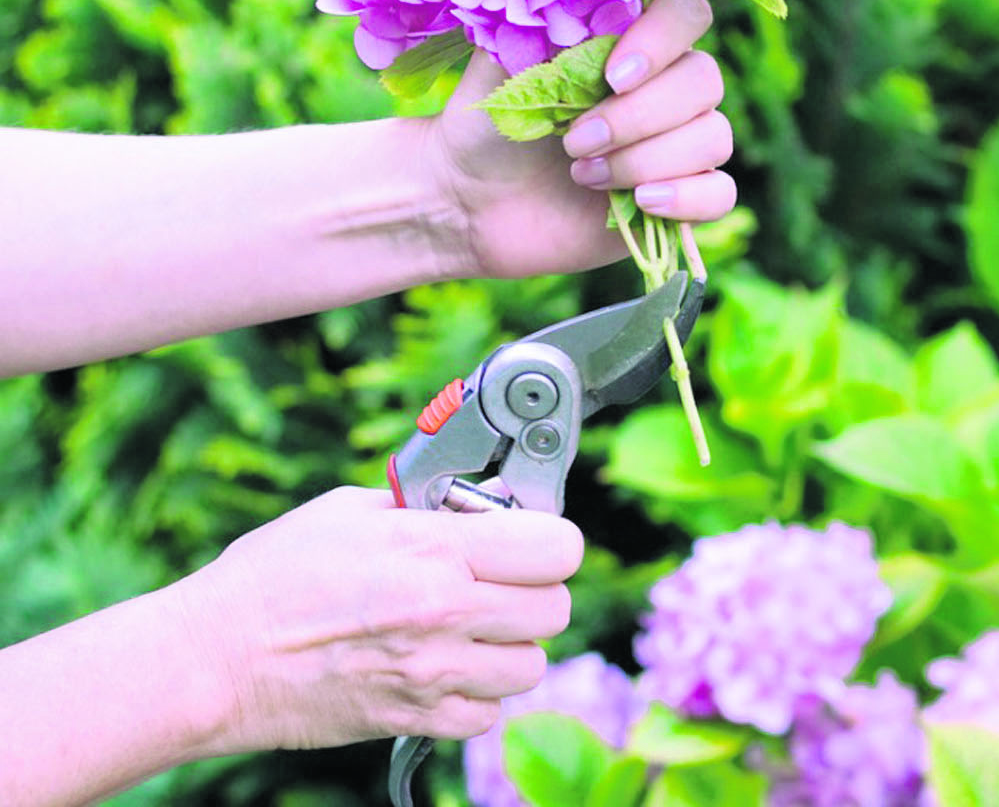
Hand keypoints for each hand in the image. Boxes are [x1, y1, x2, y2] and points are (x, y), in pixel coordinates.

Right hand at [176, 487, 582, 750]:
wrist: (212, 661)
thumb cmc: (270, 577)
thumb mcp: (351, 510)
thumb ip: (426, 508)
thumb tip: (476, 507)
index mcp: (435, 550)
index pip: (558, 548)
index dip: (551, 541)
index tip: (530, 540)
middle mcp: (446, 613)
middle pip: (556, 608)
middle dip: (536, 591)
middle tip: (499, 582)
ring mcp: (434, 672)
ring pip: (532, 665)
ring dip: (511, 646)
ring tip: (469, 627)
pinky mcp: (415, 719)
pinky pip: (488, 713)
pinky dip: (477, 694)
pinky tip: (443, 667)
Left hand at [424, 0, 735, 278]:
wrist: (473, 204)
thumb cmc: (489, 126)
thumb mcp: (503, 64)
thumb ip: (547, 20)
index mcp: (631, 39)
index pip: (686, 10)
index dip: (663, 37)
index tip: (612, 75)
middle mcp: (666, 85)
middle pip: (705, 79)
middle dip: (639, 115)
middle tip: (574, 140)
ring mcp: (680, 143)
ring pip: (714, 137)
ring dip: (647, 159)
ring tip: (582, 174)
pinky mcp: (682, 198)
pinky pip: (721, 192)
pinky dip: (686, 197)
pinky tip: (640, 201)